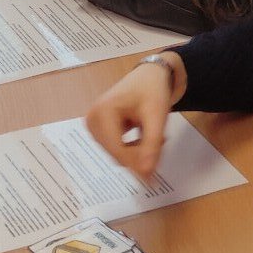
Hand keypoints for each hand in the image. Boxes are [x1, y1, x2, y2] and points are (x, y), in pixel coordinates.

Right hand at [84, 56, 183, 178]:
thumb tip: (145, 173)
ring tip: (153, 135)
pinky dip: (132, 148)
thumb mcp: (157, 116)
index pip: (117, 150)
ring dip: (137, 152)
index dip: (136, 164)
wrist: (150, 76)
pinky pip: (116, 150)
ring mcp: (93, 126)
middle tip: (161, 143)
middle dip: (139, 154)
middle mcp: (92, 120)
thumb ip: (151, 145)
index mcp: (102, 112)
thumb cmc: (153, 90)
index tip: (154, 177)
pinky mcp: (98, 130)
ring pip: (117, 155)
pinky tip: (144, 135)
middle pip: (116, 154)